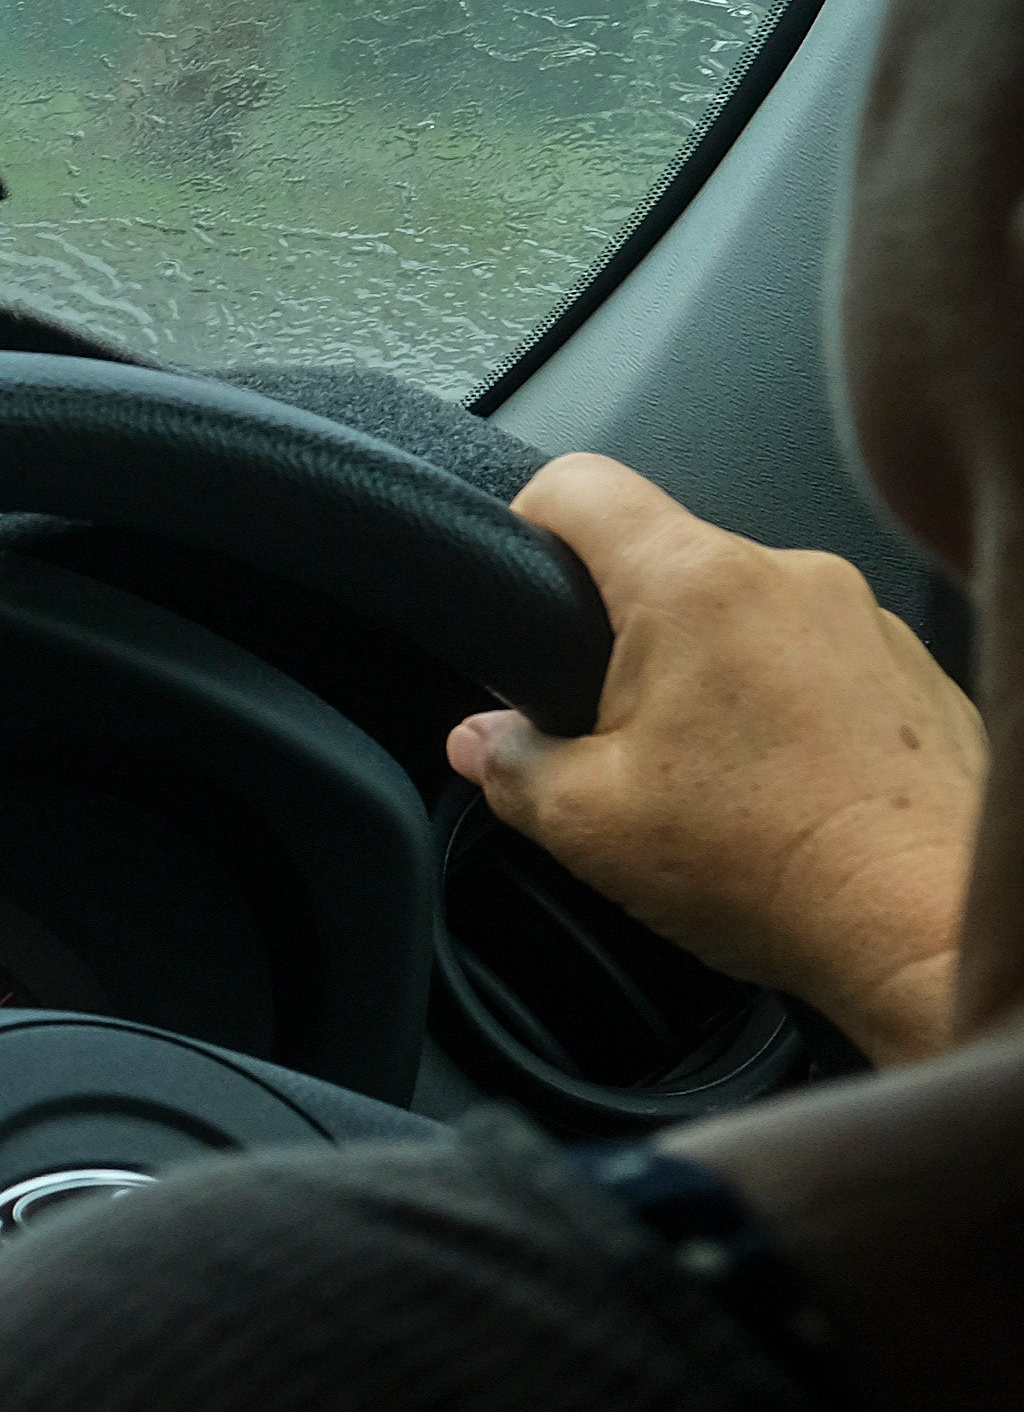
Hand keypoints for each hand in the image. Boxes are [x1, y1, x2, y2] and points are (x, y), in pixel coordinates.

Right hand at [449, 454, 981, 1068]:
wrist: (929, 927)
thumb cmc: (777, 866)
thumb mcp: (588, 824)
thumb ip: (509, 764)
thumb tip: (482, 741)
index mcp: (695, 588)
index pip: (581, 484)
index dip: (525, 519)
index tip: (520, 582)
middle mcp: (791, 577)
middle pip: (666, 559)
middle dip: (623, 636)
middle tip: (613, 735)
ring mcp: (867, 619)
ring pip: (746, 614)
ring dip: (713, 675)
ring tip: (710, 777)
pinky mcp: (916, 671)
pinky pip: (819, 659)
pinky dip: (788, 707)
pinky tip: (782, 789)